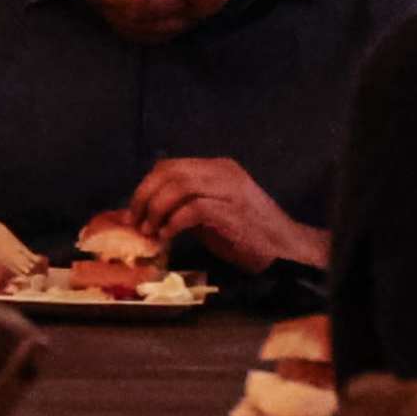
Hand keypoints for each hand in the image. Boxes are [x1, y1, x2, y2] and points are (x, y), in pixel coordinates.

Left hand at [132, 157, 320, 270]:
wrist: (283, 249)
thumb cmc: (243, 233)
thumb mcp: (209, 211)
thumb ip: (182, 204)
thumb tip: (143, 212)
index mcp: (217, 168)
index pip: (169, 166)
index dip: (145, 187)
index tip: (133, 211)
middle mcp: (223, 173)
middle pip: (170, 172)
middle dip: (144, 197)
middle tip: (136, 222)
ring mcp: (229, 190)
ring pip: (179, 186)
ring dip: (157, 210)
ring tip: (150, 231)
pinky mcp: (232, 212)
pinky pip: (192, 209)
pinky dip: (173, 223)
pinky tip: (167, 237)